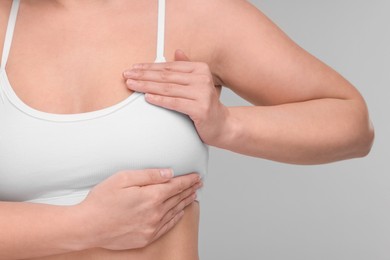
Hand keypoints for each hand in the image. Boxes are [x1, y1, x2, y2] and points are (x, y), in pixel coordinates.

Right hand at [76, 168, 201, 249]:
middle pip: (178, 198)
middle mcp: (155, 213)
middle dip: (190, 189)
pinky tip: (180, 212)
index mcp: (151, 196)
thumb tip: (169, 173)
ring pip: (175, 211)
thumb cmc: (102, 201)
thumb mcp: (123, 178)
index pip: (177, 186)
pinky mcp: (146, 237)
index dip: (188, 180)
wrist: (88, 227)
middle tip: (199, 183)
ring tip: (193, 195)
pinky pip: (168, 226)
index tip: (197, 176)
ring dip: (186, 202)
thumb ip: (149, 175)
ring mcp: (152, 227)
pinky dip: (177, 217)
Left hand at [123, 49, 229, 145]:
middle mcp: (202, 79)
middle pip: (167, 76)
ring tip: (132, 85)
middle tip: (127, 75)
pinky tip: (147, 97)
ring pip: (168, 88)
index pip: (170, 66)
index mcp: (200, 69)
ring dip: (147, 86)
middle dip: (144, 75)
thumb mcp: (198, 83)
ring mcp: (202, 94)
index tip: (134, 68)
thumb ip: (187, 68)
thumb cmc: (205, 104)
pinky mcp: (200, 109)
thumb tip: (177, 51)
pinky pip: (175, 103)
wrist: (221, 125)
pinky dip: (159, 100)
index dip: (149, 66)